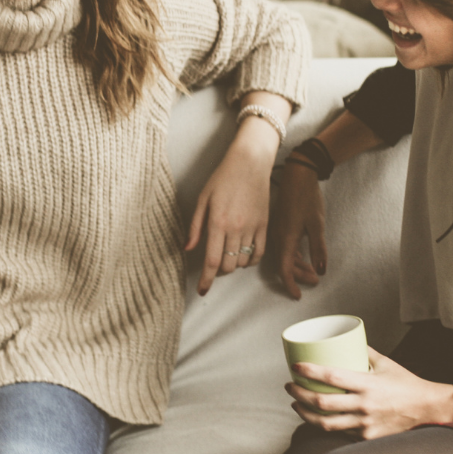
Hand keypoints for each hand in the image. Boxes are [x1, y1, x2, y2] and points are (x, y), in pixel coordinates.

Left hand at [186, 131, 272, 295]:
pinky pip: (260, 252)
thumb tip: (187, 249)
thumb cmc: (223, 178)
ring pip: (243, 261)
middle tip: (213, 264)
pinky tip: (243, 254)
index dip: (206, 279)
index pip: (211, 261)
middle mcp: (236, 228)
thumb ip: (195, 227)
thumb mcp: (202, 199)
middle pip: (228, 265)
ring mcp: (253, 227)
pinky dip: (251, 259)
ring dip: (234, 265)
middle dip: (219, 271)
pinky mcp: (265, 225)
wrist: (250, 163)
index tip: (202, 290)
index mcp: (217, 223)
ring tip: (228, 255)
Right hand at [274, 159, 326, 299]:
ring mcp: (277, 232)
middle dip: (299, 276)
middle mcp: (277, 237)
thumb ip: (318, 249)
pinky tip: (305, 258)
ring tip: (313, 272)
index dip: (290, 284)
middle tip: (315, 282)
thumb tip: (320, 271)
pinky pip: (284, 248)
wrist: (297, 176)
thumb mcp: (316, 224)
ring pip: (284, 257)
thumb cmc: (306, 197)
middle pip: (284, 265)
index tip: (298, 296)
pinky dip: (294, 257)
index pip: (284, 269)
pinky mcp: (280, 227)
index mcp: (284, 238)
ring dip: (298, 266)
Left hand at [287, 348, 452, 439]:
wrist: (430, 410)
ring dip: (305, 413)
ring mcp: (365, 424)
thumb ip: (364, 351)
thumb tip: (345, 339)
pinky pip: (340, 432)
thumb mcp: (385, 363)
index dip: (309, 372)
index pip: (331, 377)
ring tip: (296, 403)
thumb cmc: (407, 384)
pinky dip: (323, 425)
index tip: (295, 366)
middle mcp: (365, 405)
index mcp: (368, 384)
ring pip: (326, 423)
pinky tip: (315, 418)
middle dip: (299, 394)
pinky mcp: (367, 437)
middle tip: (290, 386)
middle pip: (322, 403)